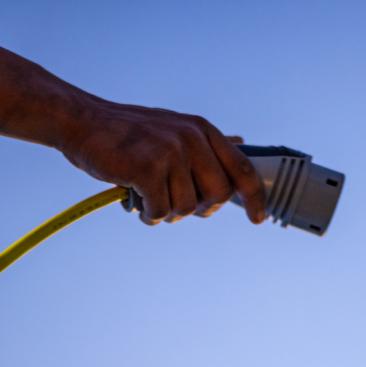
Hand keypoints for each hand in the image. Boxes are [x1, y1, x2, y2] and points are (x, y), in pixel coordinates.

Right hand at [60, 101, 265, 225]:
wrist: (82, 122)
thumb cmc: (130, 134)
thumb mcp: (175, 130)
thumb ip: (207, 144)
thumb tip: (241, 141)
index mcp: (204, 131)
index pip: (242, 170)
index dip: (255, 198)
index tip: (258, 220)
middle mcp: (193, 138)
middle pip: (218, 196)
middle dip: (199, 208)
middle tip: (176, 204)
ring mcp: (171, 151)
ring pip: (186, 208)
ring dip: (166, 211)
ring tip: (149, 196)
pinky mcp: (149, 167)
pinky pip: (161, 211)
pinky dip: (150, 214)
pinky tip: (137, 201)